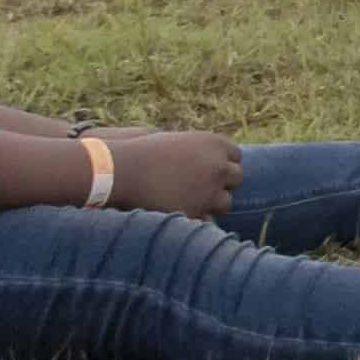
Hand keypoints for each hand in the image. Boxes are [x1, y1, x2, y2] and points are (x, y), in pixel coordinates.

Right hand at [109, 128, 241, 217]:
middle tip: (204, 187)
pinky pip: (208, 218)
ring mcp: (210, 191)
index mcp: (215, 143)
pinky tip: (183, 212)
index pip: (235, 156)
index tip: (210, 170)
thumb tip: (213, 161)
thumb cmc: (144, 151)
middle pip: (236, 178)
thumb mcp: (178, 142)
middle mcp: (218, 166)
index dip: (222, 164)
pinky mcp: (197, 212)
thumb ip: (199, 151)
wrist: (124, 171)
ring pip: (226, 202)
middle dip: (222, 183)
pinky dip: (199, 217)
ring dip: (213, 202)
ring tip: (193, 201)